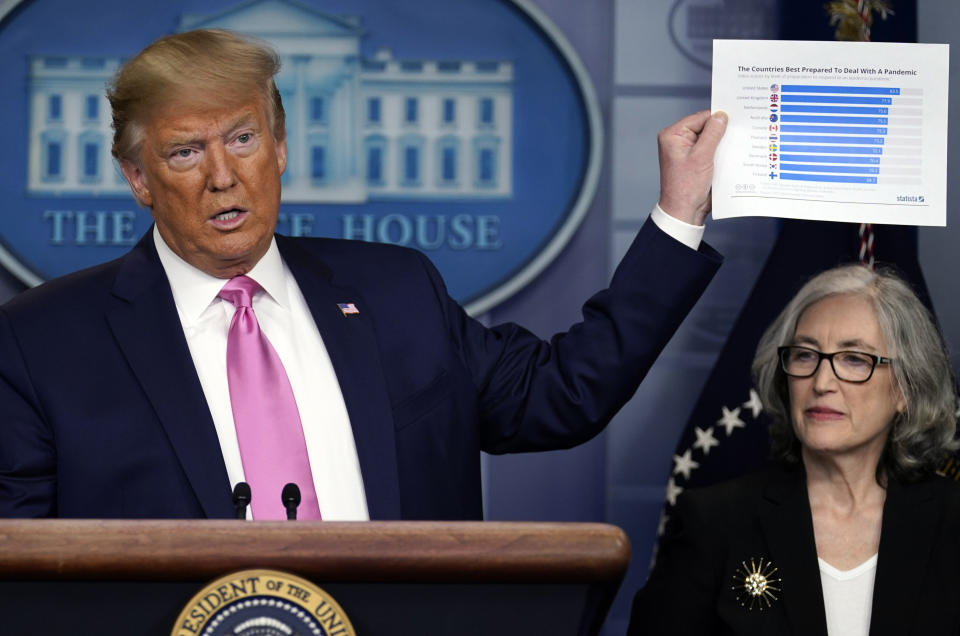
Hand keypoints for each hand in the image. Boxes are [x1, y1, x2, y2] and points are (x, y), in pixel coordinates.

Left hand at [657, 110, 727, 225]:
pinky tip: (732, 153)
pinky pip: (710, 150)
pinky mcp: (695, 160)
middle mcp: (677, 141)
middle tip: (740, 130)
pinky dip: (720, 151)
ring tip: (737, 143)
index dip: (717, 118)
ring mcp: (686, 151)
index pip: (700, 118)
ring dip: (722, 142)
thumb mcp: (702, 156)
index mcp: (673, 135)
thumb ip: (712, 134)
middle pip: (705, 127)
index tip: (736, 118)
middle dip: (721, 131)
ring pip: (709, 139)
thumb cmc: (686, 186)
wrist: (685, 210)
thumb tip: (721, 116)